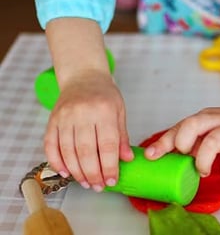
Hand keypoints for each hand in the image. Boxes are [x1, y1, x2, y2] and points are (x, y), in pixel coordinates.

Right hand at [43, 70, 133, 191]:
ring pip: (67, 151)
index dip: (109, 166)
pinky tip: (66, 172)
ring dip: (76, 172)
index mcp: (103, 111)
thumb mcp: (120, 112)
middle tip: (98, 187)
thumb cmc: (105, 95)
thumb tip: (126, 159)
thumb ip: (122, 137)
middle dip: (93, 174)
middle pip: (86, 152)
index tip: (111, 181)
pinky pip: (50, 145)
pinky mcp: (52, 120)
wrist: (83, 76)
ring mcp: (64, 117)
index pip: (107, 145)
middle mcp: (82, 114)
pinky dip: (56, 161)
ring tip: (86, 183)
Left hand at [144, 46, 219, 176]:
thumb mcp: (212, 127)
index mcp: (204, 117)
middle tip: (187, 158)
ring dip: (203, 160)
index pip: (180, 127)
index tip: (150, 156)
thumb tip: (177, 154)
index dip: (163, 142)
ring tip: (204, 170)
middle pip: (191, 125)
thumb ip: (196, 138)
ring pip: (212, 141)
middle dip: (183, 144)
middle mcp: (216, 120)